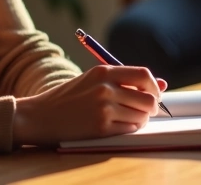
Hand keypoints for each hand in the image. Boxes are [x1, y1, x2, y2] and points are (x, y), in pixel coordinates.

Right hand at [12, 65, 164, 146]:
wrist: (39, 116)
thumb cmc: (68, 98)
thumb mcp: (93, 80)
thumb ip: (125, 80)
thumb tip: (161, 85)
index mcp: (104, 72)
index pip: (143, 75)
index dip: (153, 86)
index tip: (153, 94)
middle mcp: (105, 88)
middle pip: (147, 97)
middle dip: (151, 106)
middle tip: (146, 110)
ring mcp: (103, 108)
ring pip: (141, 115)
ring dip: (140, 119)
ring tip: (128, 118)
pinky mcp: (101, 127)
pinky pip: (130, 128)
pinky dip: (129, 128)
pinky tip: (118, 126)